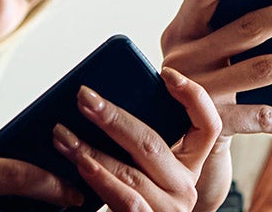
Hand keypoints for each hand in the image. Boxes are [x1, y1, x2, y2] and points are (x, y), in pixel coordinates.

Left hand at [54, 68, 222, 211]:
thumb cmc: (132, 194)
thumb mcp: (144, 168)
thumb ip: (138, 140)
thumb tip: (101, 102)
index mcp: (190, 163)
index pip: (208, 126)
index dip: (193, 97)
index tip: (166, 73)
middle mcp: (185, 187)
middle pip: (153, 144)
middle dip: (113, 117)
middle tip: (83, 97)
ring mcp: (169, 209)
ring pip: (131, 173)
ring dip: (91, 150)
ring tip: (63, 134)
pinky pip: (124, 198)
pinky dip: (100, 179)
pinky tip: (80, 165)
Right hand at [160, 0, 271, 210]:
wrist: (169, 146)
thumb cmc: (197, 83)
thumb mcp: (196, 51)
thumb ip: (221, 26)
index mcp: (178, 31)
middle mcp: (183, 59)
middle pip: (246, 28)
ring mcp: (197, 92)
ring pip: (263, 69)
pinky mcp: (211, 124)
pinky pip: (261, 117)